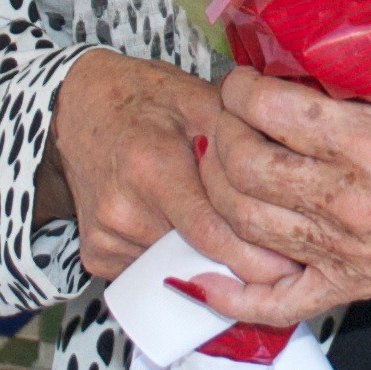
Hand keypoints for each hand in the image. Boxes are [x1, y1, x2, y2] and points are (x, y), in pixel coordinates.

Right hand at [43, 51, 302, 289]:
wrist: (75, 108)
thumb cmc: (144, 98)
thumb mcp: (198, 99)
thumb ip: (241, 135)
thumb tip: (293, 173)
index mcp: (153, 166)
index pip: (215, 234)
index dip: (259, 257)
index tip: (295, 268)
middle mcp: (123, 209)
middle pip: (199, 257)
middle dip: (242, 265)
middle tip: (281, 264)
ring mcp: (105, 237)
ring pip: (177, 266)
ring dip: (206, 261)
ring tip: (223, 230)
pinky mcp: (94, 254)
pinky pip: (150, 271)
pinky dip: (172, 259)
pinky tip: (177, 228)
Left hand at [183, 68, 370, 328]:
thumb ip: (369, 72)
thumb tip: (309, 46)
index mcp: (368, 145)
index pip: (272, 110)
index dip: (241, 89)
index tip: (239, 81)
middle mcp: (345, 200)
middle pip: (244, 165)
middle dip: (220, 132)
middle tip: (223, 116)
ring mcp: (339, 251)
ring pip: (243, 224)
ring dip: (215, 189)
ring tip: (216, 164)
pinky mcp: (343, 287)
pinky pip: (274, 302)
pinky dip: (229, 294)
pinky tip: (198, 276)